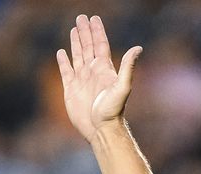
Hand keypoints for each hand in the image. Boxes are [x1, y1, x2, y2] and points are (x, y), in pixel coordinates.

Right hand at [56, 15, 142, 141]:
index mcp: (104, 69)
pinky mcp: (70, 89)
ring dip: (75, 42)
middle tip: (81, 17)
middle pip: (88, 46)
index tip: (94, 18)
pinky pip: (66, 71)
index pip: (100, 44)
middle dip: (85, 32)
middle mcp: (93, 72)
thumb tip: (138, 48)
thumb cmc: (112, 111)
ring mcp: (81, 80)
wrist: (100, 129)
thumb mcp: (122, 87)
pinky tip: (61, 52)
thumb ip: (128, 67)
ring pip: (77, 56)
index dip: (97, 31)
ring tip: (74, 29)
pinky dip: (63, 61)